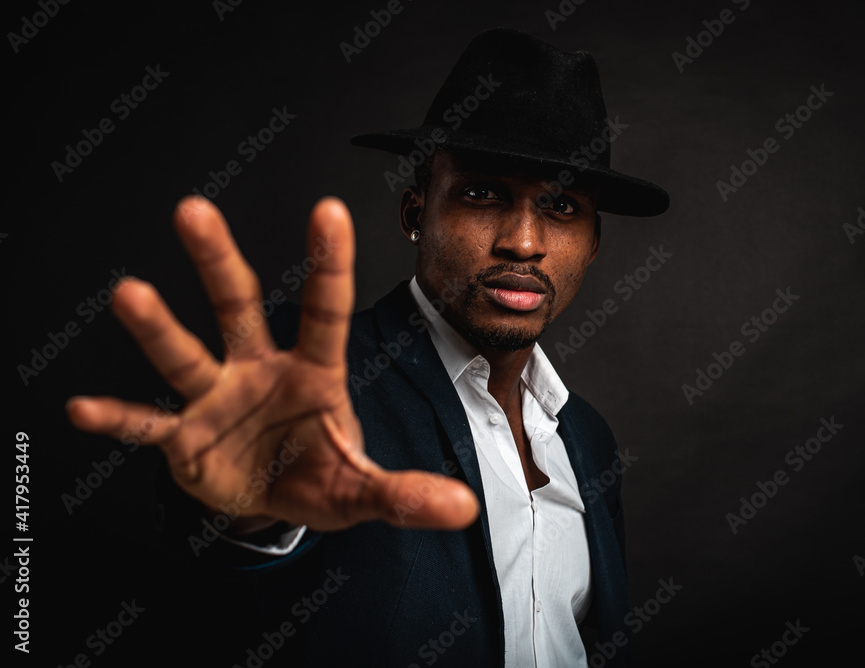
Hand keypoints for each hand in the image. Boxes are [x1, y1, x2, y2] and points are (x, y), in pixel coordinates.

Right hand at [66, 196, 478, 531]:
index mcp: (314, 373)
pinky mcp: (184, 437)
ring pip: (187, 355)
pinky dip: (121, 419)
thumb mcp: (364, 488)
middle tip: (193, 211)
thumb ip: (405, 494)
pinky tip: (84, 409)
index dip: (328, 263)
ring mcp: (217, 400)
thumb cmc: (321, 475)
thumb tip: (462, 509)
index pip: (324, 310)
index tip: (328, 209)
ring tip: (129, 294)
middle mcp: (259, 372)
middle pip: (238, 307)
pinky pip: (149, 425)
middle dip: (218, 262)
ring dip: (159, 329)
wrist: (276, 501)